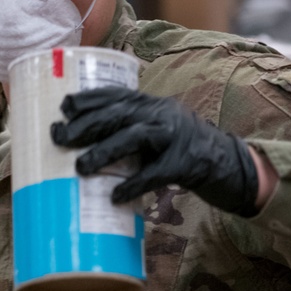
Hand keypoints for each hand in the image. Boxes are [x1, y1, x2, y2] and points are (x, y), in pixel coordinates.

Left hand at [49, 86, 258, 215]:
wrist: (231, 165)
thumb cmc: (181, 151)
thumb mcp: (155, 133)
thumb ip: (128, 133)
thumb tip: (81, 146)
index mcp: (151, 105)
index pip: (115, 94)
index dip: (89, 99)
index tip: (63, 107)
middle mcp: (162, 114)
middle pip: (119, 113)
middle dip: (86, 124)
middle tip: (59, 137)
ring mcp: (176, 137)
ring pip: (135, 137)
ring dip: (105, 150)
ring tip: (80, 167)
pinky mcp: (187, 163)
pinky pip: (156, 173)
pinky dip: (133, 184)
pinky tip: (114, 195)